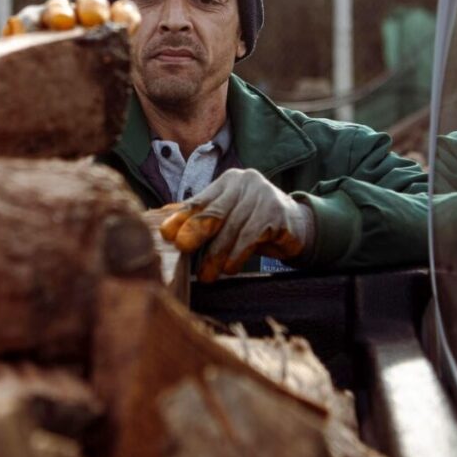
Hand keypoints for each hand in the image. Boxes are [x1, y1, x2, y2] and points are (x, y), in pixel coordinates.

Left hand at [158, 169, 314, 281]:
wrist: (296, 226)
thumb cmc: (252, 222)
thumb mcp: (226, 216)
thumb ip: (199, 216)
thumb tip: (161, 220)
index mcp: (227, 182)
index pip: (199, 201)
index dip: (181, 218)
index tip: (166, 234)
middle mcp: (245, 183)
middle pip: (215, 212)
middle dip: (196, 233)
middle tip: (182, 249)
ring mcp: (263, 196)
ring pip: (232, 229)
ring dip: (217, 254)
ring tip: (207, 274)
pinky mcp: (278, 213)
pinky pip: (252, 236)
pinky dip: (238, 254)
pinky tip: (230, 268)